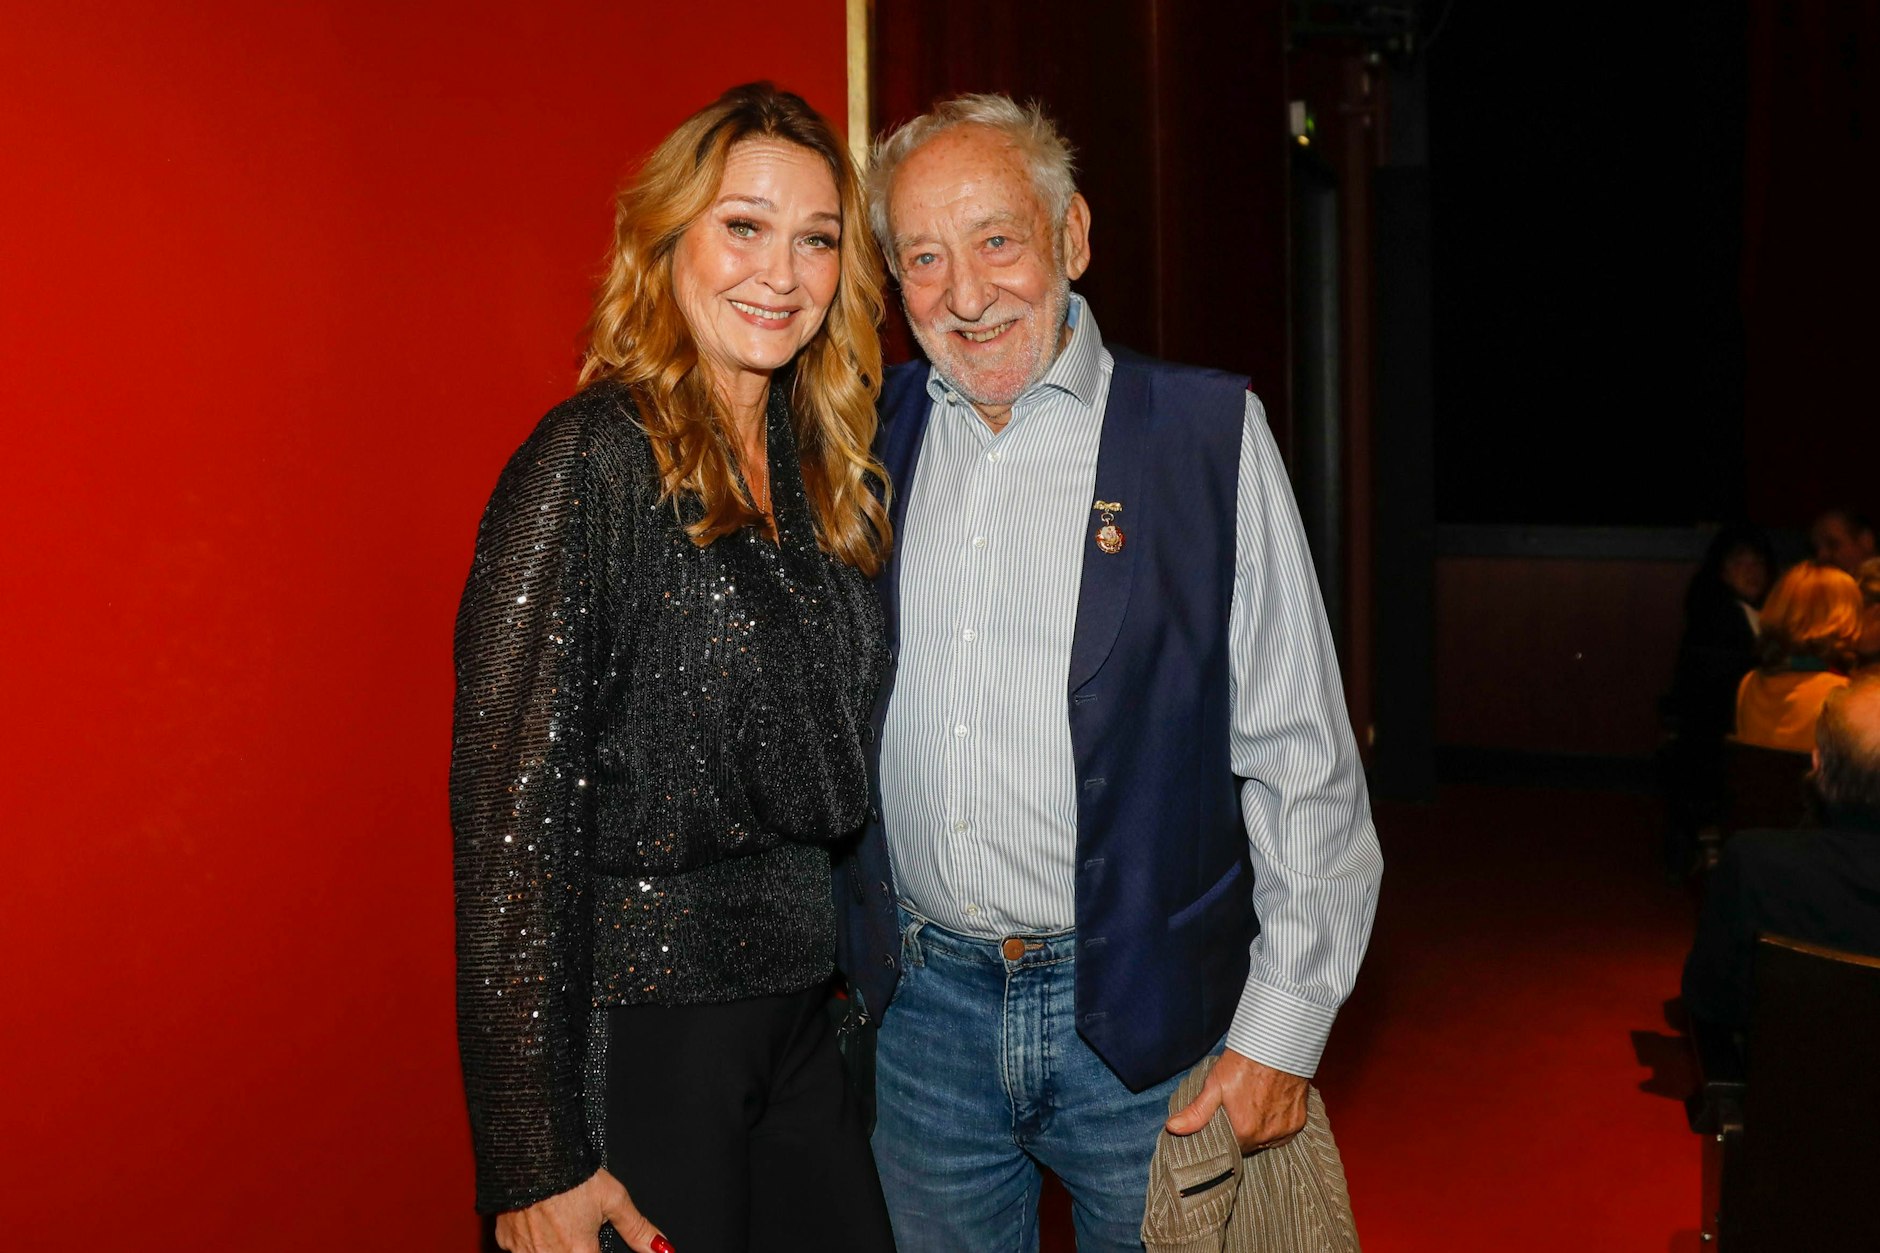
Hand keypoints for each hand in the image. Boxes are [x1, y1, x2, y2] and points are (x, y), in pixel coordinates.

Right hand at [494, 1169, 671, 1252]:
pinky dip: (532, 1239)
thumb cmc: (572, 1173)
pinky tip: (539, 1219)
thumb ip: (637, 1229)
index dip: (596, 1251)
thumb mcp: (614, 1198)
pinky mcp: (505, 1241)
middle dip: (576, 1246)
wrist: (531, 1152)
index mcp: (579, 1252)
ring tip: (560, 1220)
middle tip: (577, 1226)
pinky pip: (522, 1249)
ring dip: (555, 1245)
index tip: (594, 1243)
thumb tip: (662, 1247)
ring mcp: (525, 1251)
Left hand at [1164, 1048, 1307, 1153]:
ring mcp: (1285, 1129)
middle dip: (1242, 1132)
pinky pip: (1284, 1133)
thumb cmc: (1245, 1063)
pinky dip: (1277, 1125)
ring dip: (1260, 1130)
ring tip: (1254, 1107)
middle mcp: (1266, 1136)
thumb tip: (1173, 1128)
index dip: (1225, 1135)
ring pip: (1267, 1140)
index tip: (1223, 1123)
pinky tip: (1270, 1108)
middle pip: (1249, 1145)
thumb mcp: (1215, 1085)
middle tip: (1238, 1110)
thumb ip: (1196, 1112)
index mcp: (1244, 1131)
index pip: (1231, 1148)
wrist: (1279, 1045)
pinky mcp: (1299, 1121)